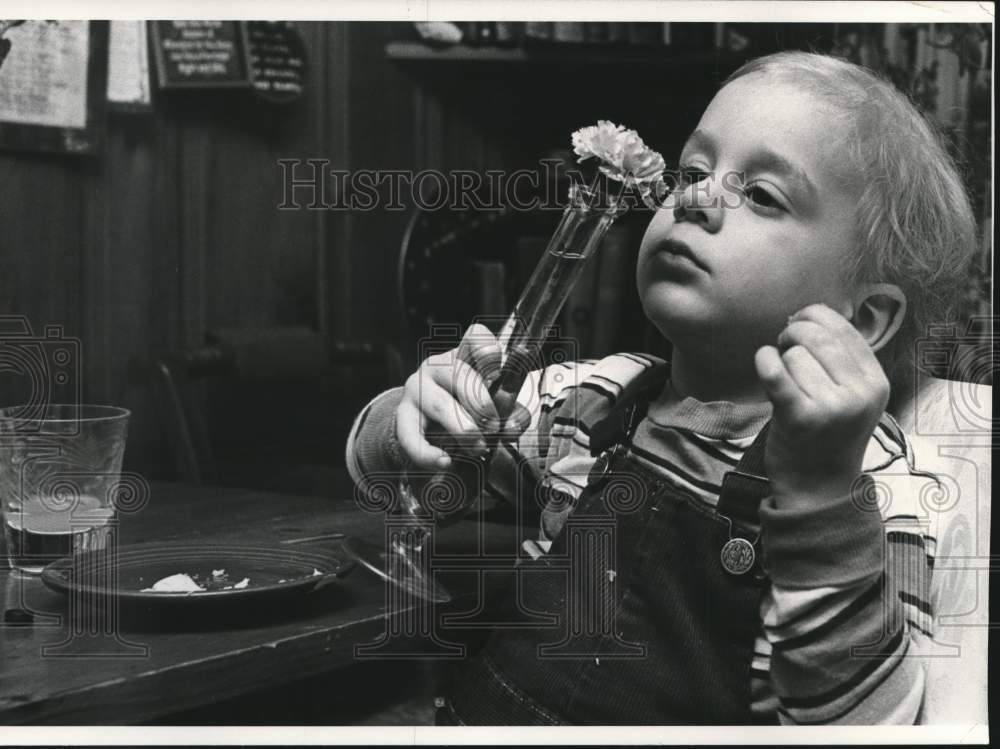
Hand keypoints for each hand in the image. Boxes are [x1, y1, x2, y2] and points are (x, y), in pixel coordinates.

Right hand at [395, 323, 531, 470]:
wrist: (424, 426)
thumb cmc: (465, 409)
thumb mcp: (491, 404)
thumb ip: (510, 412)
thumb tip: (514, 426)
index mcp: (464, 356)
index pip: (474, 338)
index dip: (488, 351)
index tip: (498, 371)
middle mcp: (437, 367)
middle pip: (460, 375)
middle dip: (482, 405)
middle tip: (494, 427)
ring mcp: (416, 390)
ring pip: (440, 405)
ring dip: (464, 429)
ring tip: (479, 447)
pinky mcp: (402, 416)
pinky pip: (412, 436)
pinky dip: (429, 453)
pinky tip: (445, 460)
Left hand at [754, 304, 889, 508]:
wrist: (818, 487)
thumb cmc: (827, 435)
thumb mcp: (852, 396)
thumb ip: (840, 358)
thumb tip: (808, 313)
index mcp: (875, 382)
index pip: (841, 328)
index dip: (812, 318)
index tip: (798, 327)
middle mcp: (860, 394)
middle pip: (814, 336)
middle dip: (791, 335)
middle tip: (784, 351)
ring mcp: (832, 407)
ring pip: (792, 356)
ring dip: (780, 364)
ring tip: (786, 386)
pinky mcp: (801, 418)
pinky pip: (775, 373)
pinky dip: (764, 362)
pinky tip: (764, 362)